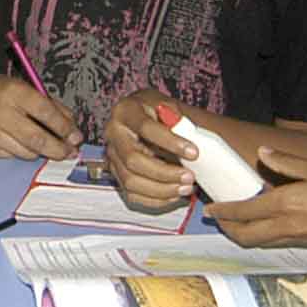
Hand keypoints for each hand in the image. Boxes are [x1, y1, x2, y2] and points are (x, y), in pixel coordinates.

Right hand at [0, 69, 78, 160]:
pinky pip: (11, 156)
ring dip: (41, 152)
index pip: (46, 112)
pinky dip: (21, 152)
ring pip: (26, 152)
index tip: (76, 136)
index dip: (65, 128)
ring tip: (48, 148)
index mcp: (13, 90)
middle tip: (69, 152)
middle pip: (38, 138)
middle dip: (59, 149)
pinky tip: (21, 144)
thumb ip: (47, 104)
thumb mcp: (20, 86)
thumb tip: (70, 127)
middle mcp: (0, 110)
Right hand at [105, 91, 197, 210]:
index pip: (145, 128)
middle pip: (133, 160)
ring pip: (131, 181)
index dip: (170, 142)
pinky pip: (132, 194)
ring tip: (186, 188)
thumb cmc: (158, 112)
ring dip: (162, 190)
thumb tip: (184, 128)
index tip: (193, 152)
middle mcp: (113, 134)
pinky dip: (156, 200)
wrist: (147, 119)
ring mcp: (113, 156)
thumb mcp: (168, 106)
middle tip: (190, 177)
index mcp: (125, 111)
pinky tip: (174, 195)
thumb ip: (176, 117)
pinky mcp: (117, 174)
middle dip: (164, 173)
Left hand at [208, 146, 306, 256]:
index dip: (224, 211)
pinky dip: (263, 236)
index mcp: (288, 204)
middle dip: (228, 228)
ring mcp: (300, 238)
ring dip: (244, 234)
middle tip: (217, 218)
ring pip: (261, 243)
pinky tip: (266, 224)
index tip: (210, 209)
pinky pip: (277, 243)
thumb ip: (291, 164)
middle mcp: (289, 226)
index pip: (245, 211)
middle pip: (247, 235)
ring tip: (235, 222)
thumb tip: (264, 154)